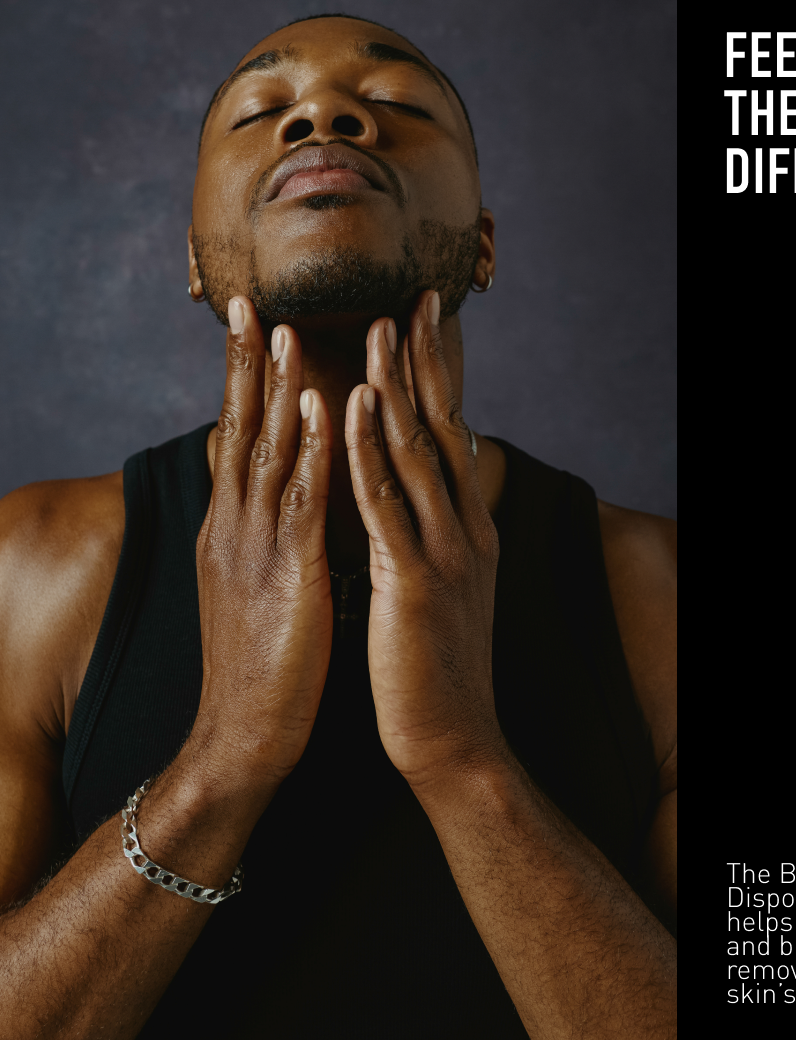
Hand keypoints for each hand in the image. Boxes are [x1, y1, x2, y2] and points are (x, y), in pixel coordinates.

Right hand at [192, 297, 333, 788]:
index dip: (243, 384)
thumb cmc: (263, 664)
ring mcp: (255, 547)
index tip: (251, 330)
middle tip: (246, 304)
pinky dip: (308, 448)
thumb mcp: (260, 587)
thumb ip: (271, 539)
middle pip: (239, 430)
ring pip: (264, 451)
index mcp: (234, 529)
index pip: (237, 441)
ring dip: (274, 388)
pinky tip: (318, 407)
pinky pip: (299, 500)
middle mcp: (235, 527)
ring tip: (281, 329)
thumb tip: (289, 503)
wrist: (242, 735)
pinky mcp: (285, 574)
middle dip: (245, 364)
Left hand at [345, 291, 502, 785]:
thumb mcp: (451, 588)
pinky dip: (365, 450)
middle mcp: (468, 529)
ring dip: (394, 386)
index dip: (438, 378)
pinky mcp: (415, 581)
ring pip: (416, 452)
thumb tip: (428, 497)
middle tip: (408, 301)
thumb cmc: (438, 667)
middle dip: (424, 361)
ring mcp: (447, 552)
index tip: (422, 326)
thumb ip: (440, 536)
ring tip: (378, 330)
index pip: (454, 436)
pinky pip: (385, 503)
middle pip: (443, 428)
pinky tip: (349, 407)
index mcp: (472, 530)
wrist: (454, 739)